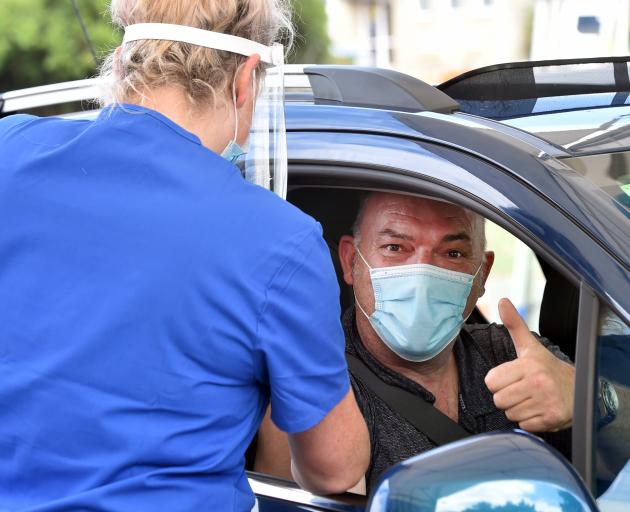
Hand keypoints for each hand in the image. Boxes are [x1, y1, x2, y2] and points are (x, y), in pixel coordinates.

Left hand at [484, 298, 574, 431]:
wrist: (579, 390)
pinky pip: (523, 425)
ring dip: (517, 409)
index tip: (511, 378)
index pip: (491, 382)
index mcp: (528, 365)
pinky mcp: (551, 419)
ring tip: (531, 399)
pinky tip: (539, 409)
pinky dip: (529, 421)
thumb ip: (514, 325)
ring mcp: (545, 402)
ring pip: (510, 413)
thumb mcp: (530, 346)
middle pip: (498, 400)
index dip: (498, 382)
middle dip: (506, 397)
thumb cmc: (547, 368)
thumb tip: (502, 301)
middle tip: (521, 390)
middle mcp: (538, 383)